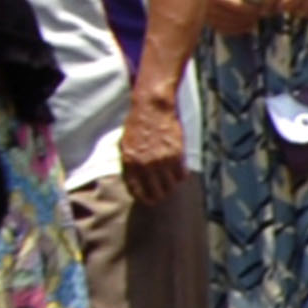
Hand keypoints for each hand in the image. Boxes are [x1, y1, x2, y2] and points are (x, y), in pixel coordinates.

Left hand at [118, 86, 190, 200]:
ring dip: (171, 185)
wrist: (151, 108)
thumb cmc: (136, 124)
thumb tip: (135, 178)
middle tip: (163, 193)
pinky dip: (181, 176)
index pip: (138, 191)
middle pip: (157, 193)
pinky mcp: (176, 155)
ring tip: (171, 181)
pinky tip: (179, 171)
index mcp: (130, 163)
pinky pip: (182, 175)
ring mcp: (162, 161)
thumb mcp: (125, 144)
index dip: (145, 199)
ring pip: (171, 186)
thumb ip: (129, 162)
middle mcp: (146, 165)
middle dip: (160, 195)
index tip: (150, 200)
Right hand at [200, 0, 266, 34]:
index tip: (261, 6)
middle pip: (236, 17)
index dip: (252, 8)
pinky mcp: (206, 22)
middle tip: (262, 12)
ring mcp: (205, 17)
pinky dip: (237, 29)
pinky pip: (225, 30)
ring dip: (246, 24)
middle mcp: (207, 7)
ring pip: (231, 26)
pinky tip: (246, 25)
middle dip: (251, 16)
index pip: (237, 5)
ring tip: (255, 18)